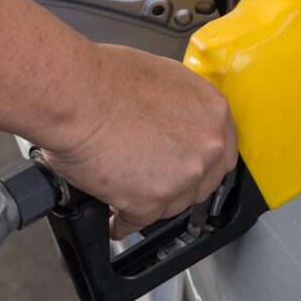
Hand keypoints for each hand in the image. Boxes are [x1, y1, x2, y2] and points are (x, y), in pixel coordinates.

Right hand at [41, 44, 237, 238]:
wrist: (77, 94)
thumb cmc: (107, 77)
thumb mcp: (164, 78)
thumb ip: (182, 108)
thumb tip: (174, 123)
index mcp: (213, 112)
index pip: (223, 151)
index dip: (203, 162)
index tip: (190, 167)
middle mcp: (206, 146)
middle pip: (203, 182)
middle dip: (180, 185)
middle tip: (158, 181)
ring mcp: (181, 176)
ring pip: (173, 205)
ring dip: (154, 204)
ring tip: (132, 197)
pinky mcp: (150, 201)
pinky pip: (139, 221)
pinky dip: (124, 222)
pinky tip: (116, 220)